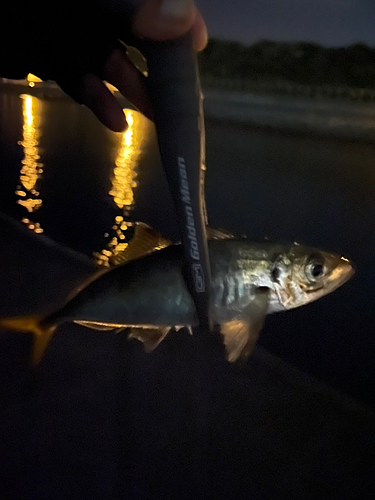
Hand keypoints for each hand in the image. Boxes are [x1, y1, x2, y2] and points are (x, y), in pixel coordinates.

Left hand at [0, 0, 206, 131]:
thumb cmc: (27, 9)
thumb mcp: (84, 1)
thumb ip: (129, 3)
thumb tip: (181, 17)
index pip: (151, 0)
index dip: (176, 19)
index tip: (196, 44)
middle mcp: (90, 8)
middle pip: (137, 35)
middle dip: (162, 66)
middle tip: (184, 96)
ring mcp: (68, 32)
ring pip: (111, 62)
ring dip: (136, 92)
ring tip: (159, 118)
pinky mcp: (48, 57)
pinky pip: (78, 79)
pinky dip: (98, 101)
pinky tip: (117, 123)